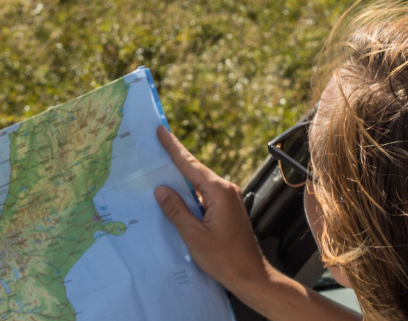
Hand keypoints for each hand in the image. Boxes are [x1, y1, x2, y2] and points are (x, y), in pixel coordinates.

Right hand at [153, 127, 359, 320]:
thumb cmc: (224, 258)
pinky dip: (188, 194)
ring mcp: (228, 200)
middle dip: (174, 159)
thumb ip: (176, 210)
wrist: (251, 275)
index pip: (190, 165)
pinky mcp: (227, 210)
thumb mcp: (194, 235)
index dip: (173, 148)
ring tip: (159, 170)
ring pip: (198, 184)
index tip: (161, 131)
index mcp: (219, 192)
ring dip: (180, 179)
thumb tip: (161, 189)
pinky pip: (204, 196)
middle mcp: (226, 190)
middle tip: (156, 144)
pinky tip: (175, 197)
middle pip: (194, 171)